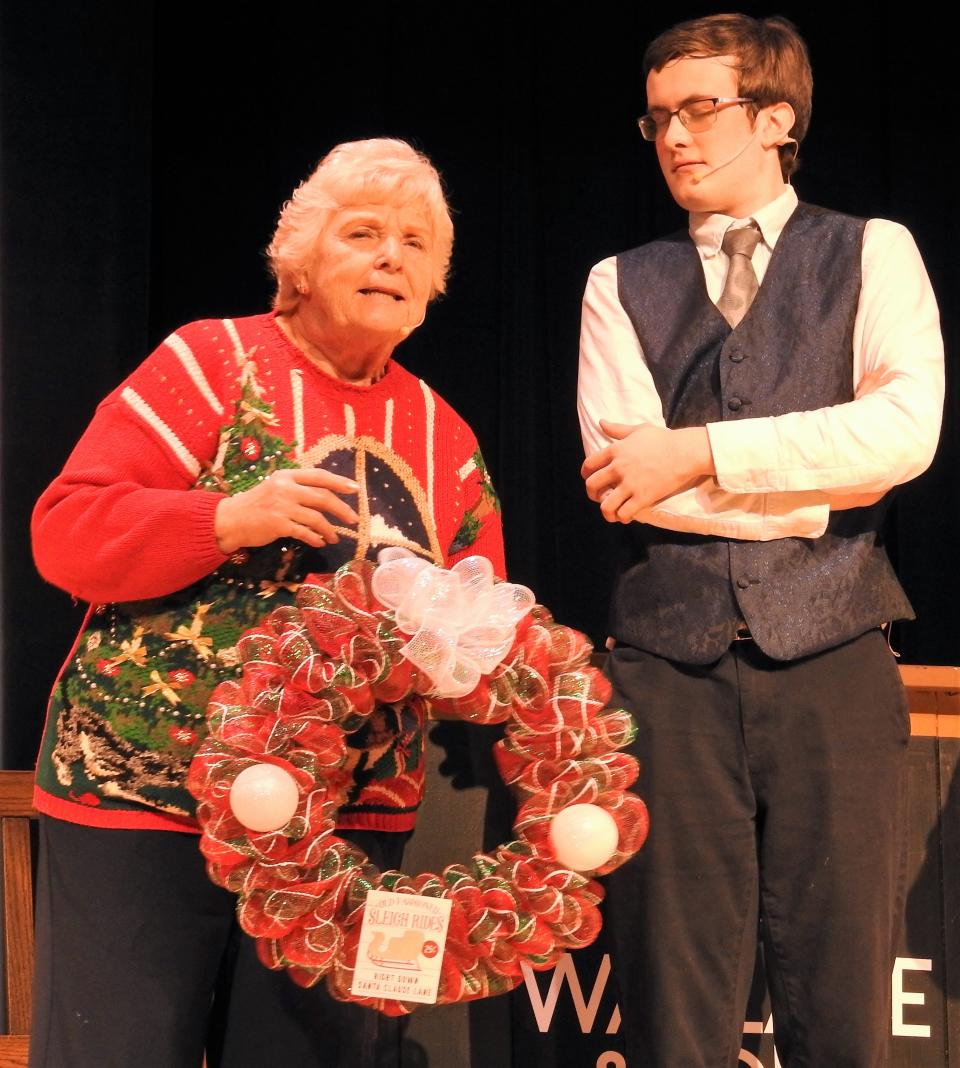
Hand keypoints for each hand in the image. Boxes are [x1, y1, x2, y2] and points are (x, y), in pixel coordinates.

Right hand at [214, 468, 359, 552]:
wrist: (230, 520)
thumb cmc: (256, 504)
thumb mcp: (276, 488)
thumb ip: (298, 488)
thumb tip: (327, 496)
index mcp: (287, 476)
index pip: (319, 476)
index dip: (340, 482)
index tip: (355, 489)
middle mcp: (285, 488)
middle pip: (323, 497)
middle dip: (342, 509)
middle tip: (354, 519)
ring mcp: (282, 506)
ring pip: (316, 518)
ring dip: (329, 529)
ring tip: (335, 538)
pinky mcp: (278, 524)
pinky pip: (305, 532)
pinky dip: (315, 538)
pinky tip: (320, 543)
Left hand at [581, 421, 713, 522]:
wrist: (684, 452)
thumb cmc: (663, 439)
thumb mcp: (638, 430)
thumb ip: (617, 429)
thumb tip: (601, 422)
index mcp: (615, 450)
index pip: (588, 464)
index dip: (585, 474)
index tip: (588, 478)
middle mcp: (618, 468)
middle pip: (592, 485)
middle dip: (592, 494)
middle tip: (598, 497)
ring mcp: (630, 484)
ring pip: (605, 505)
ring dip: (606, 511)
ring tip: (611, 512)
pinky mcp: (642, 497)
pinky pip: (624, 513)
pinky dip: (622, 517)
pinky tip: (626, 516)